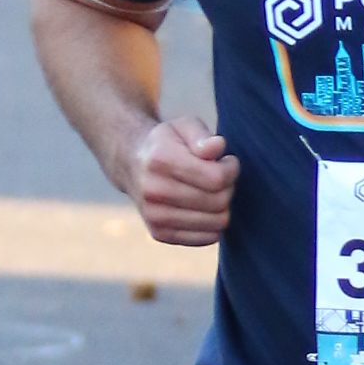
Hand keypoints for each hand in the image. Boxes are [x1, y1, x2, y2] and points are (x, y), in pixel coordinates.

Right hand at [130, 114, 238, 244]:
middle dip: (229, 187)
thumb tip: (217, 147)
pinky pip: (207, 238)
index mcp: (161, 161)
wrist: (132, 164)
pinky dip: (214, 224)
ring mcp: (155, 216)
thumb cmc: (168, 143)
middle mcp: (154, 192)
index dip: (231, 169)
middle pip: (218, 202)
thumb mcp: (183, 126)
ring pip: (217, 223)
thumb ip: (202, 135)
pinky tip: (205, 207)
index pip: (216, 178)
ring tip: (212, 190)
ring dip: (223, 206)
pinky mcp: (160, 234)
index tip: (227, 161)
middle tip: (220, 176)